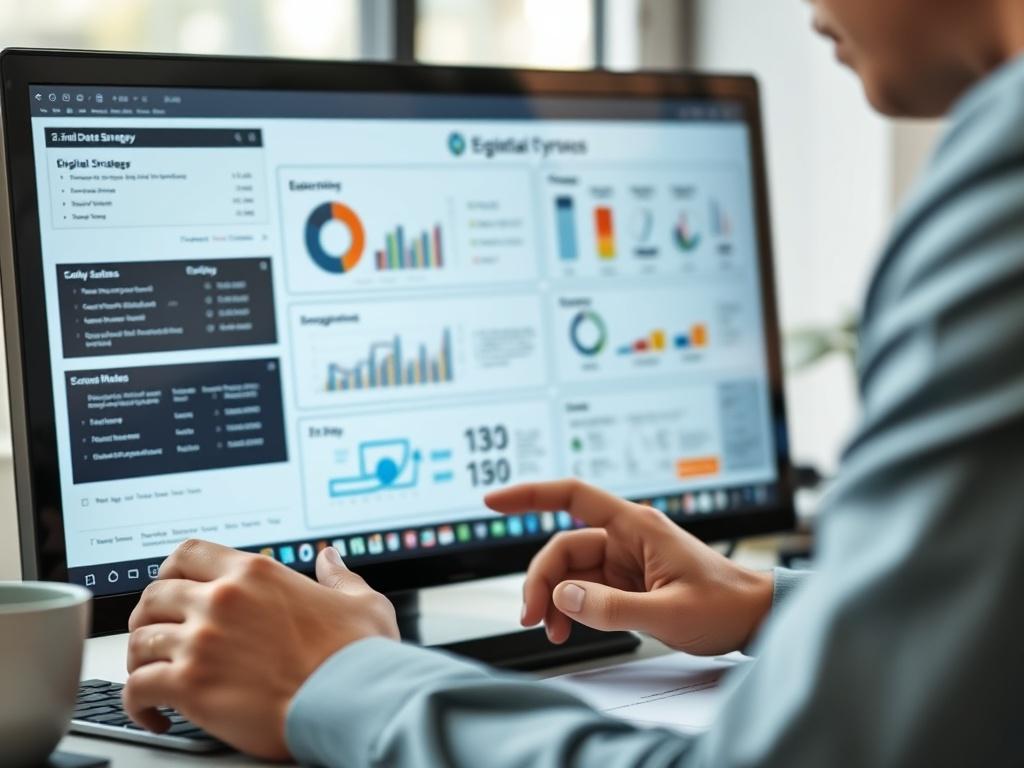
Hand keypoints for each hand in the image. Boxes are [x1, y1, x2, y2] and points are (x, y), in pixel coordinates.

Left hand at [124, 539, 398, 758]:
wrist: (352, 701)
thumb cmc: (359, 656)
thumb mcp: (359, 601)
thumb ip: (338, 576)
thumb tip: (329, 558)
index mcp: (255, 574)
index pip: (188, 553)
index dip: (170, 570)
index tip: (171, 586)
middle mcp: (221, 600)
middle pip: (154, 595)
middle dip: (149, 617)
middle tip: (158, 636)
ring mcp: (202, 641)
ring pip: (138, 640)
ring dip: (140, 660)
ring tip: (152, 677)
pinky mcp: (191, 685)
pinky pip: (137, 688)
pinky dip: (136, 703)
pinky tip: (154, 715)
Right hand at [486, 480, 772, 655]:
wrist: (754, 617)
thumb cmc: (724, 605)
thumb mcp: (667, 612)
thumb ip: (612, 607)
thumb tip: (564, 599)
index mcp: (636, 527)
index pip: (573, 497)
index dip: (530, 495)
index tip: (494, 502)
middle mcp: (626, 538)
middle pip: (563, 547)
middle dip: (541, 581)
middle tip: (531, 618)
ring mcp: (625, 561)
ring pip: (571, 571)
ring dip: (554, 600)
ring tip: (551, 632)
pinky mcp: (627, 582)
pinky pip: (586, 589)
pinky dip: (571, 609)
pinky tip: (569, 629)